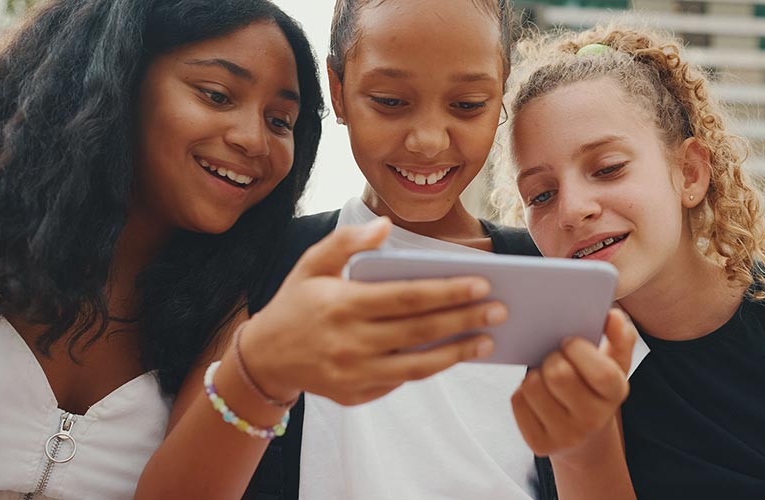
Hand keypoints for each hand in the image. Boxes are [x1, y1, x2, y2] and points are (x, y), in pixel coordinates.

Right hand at [239, 218, 506, 405]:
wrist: (264, 357)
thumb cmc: (295, 303)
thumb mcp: (311, 264)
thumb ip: (346, 242)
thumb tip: (384, 227)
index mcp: (343, 304)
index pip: (407, 297)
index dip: (447, 291)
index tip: (482, 284)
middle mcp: (350, 342)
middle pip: (420, 330)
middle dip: (465, 319)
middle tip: (500, 310)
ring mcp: (354, 373)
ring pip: (418, 364)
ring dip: (457, 353)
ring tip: (487, 340)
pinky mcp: (356, 393)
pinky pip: (402, 380)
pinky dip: (431, 368)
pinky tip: (454, 354)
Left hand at [510, 308, 635, 456]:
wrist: (583, 435)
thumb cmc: (594, 386)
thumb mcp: (613, 362)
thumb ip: (619, 336)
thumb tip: (612, 316)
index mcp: (615, 393)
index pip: (599, 371)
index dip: (578, 349)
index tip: (568, 341)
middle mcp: (594, 420)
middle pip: (558, 375)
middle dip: (551, 358)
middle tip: (554, 357)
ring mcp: (567, 436)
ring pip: (532, 387)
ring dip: (533, 374)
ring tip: (544, 376)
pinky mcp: (540, 444)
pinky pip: (518, 402)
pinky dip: (521, 391)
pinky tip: (535, 394)